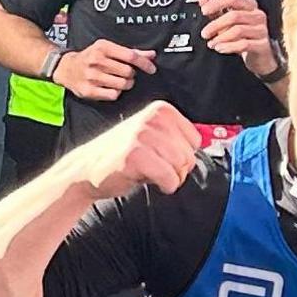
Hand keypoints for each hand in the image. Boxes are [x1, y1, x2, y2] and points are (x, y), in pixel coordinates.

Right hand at [53, 39, 157, 101]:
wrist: (66, 68)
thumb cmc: (91, 57)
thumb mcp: (108, 49)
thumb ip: (131, 52)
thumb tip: (152, 55)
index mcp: (103, 47)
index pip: (130, 56)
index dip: (144, 63)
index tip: (151, 68)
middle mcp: (96, 60)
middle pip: (128, 72)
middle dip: (131, 74)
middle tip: (124, 73)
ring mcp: (92, 76)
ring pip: (123, 84)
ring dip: (125, 84)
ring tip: (117, 80)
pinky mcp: (89, 90)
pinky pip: (114, 94)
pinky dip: (116, 92)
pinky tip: (109, 87)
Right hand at [70, 101, 201, 200]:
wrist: (87, 168)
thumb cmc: (124, 155)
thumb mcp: (153, 136)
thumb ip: (177, 137)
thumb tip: (208, 143)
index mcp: (161, 110)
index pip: (196, 140)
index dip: (181, 155)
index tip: (161, 156)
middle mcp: (153, 118)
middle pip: (190, 155)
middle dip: (176, 169)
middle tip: (154, 168)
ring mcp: (143, 135)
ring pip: (181, 167)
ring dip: (170, 178)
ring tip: (148, 172)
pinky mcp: (136, 155)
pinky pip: (170, 179)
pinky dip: (164, 186)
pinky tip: (146, 179)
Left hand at [197, 0, 279, 79]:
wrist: (260, 57)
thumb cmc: (243, 36)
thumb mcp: (228, 21)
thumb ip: (215, 9)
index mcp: (250, 5)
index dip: (217, 3)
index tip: (204, 10)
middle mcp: (258, 15)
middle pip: (234, 15)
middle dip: (216, 25)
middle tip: (205, 33)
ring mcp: (262, 30)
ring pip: (238, 30)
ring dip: (221, 37)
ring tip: (211, 44)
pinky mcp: (263, 44)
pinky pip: (244, 44)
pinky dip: (229, 47)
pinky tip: (220, 49)